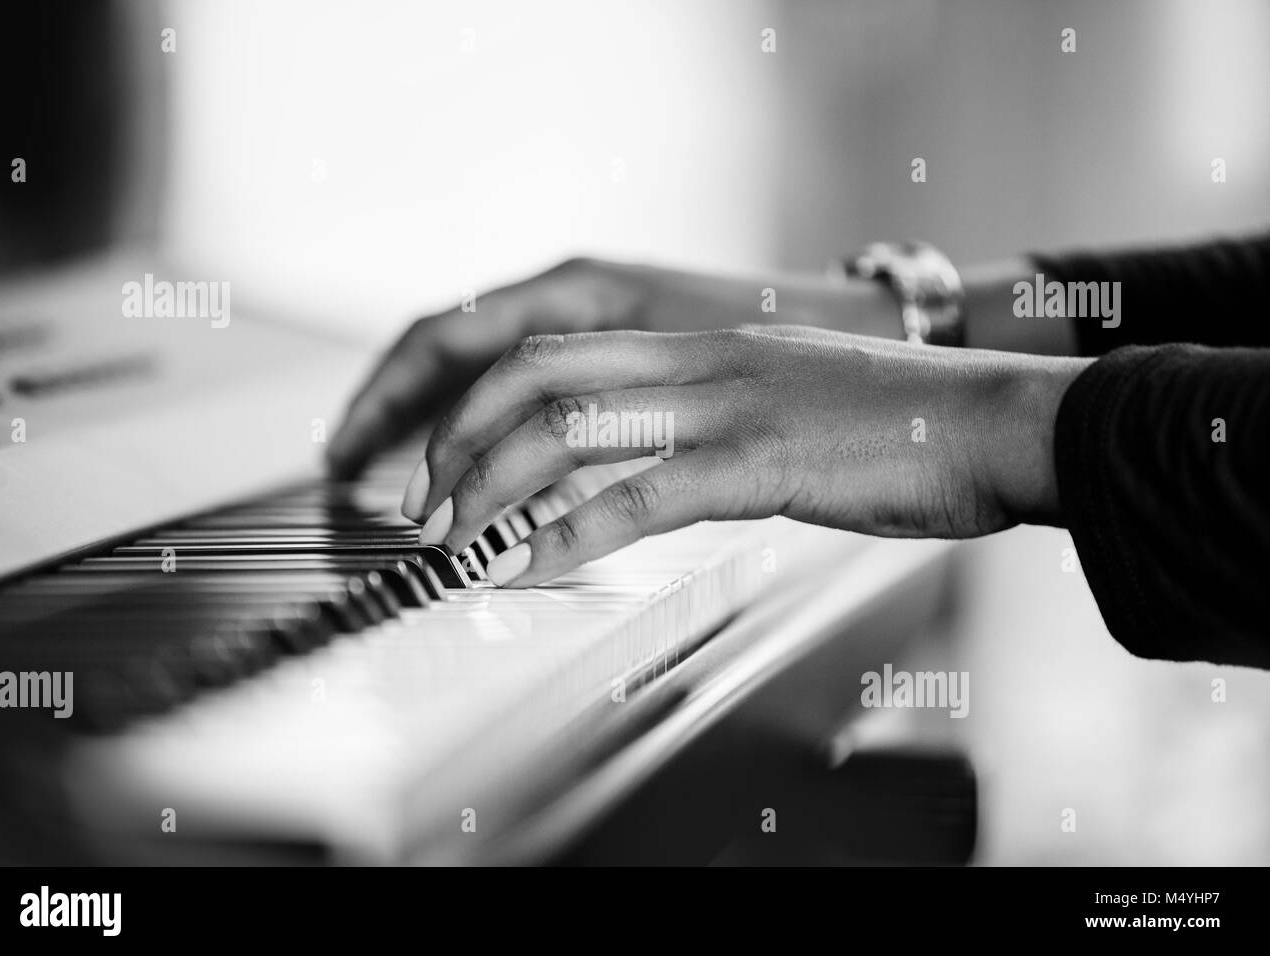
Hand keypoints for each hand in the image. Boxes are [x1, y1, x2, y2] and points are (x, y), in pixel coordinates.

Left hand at [404, 325, 1091, 586]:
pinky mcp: (761, 460)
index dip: (484, 403)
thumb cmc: (905, 422)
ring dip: (493, 489)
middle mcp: (702, 360)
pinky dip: (573, 535)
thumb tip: (662, 464)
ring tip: (458, 541)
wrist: (995, 418)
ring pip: (570, 429)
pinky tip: (536, 566)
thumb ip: (720, 418)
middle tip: (424, 504)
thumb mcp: (791, 398)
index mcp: (704, 345)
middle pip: (537, 377)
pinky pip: (641, 494)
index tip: (448, 459)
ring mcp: (728, 404)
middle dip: (459, 441)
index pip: (558, 354)